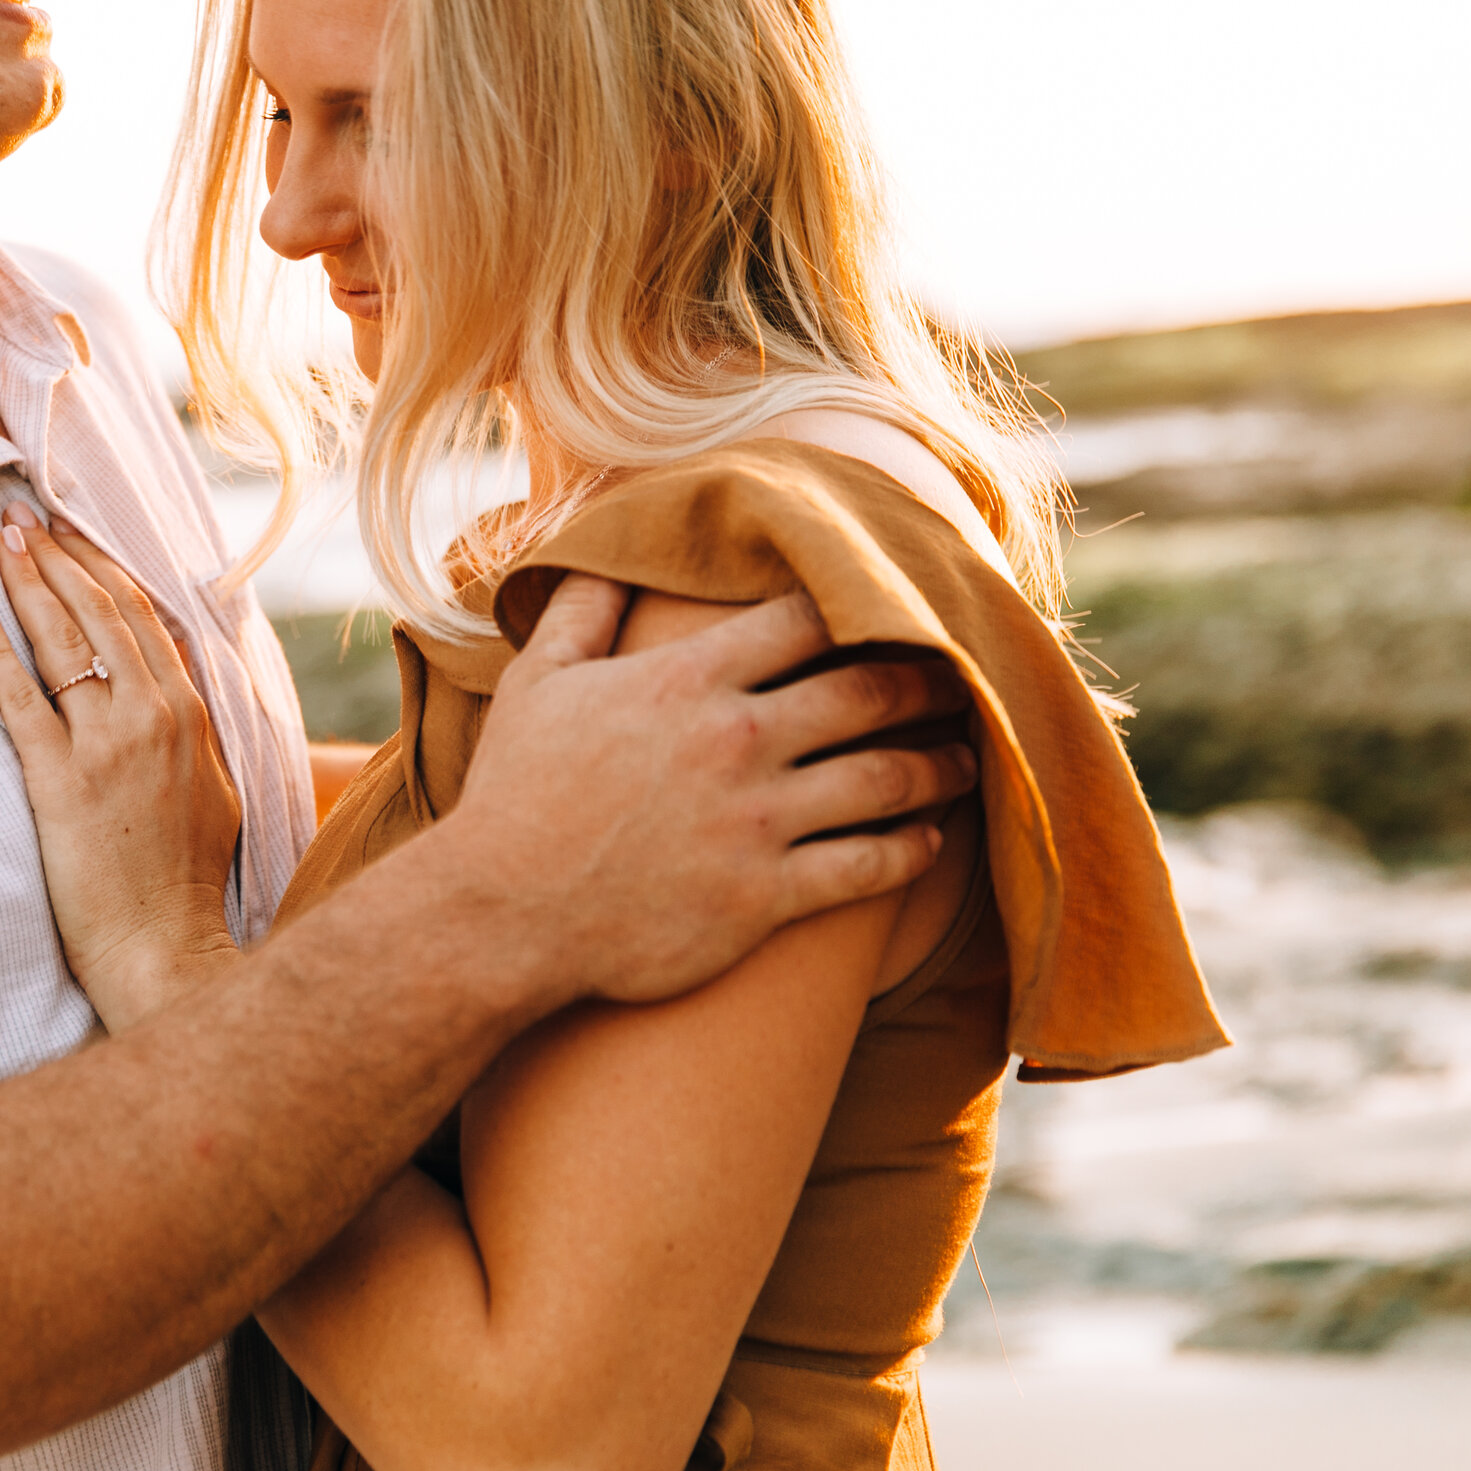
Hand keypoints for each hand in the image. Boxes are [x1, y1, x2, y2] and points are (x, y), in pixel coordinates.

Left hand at [0, 504, 243, 1031]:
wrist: (165, 947)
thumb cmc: (186, 880)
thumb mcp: (216, 790)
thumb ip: (196, 729)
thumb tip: (177, 681)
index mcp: (192, 713)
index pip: (144, 615)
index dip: (103, 565)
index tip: (72, 530)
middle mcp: (154, 715)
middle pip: (102, 610)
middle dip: (59, 555)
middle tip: (21, 515)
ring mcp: (107, 745)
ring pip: (63, 640)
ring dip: (28, 582)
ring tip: (0, 541)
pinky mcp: (60, 780)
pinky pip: (21, 699)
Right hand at [439, 575, 976, 1009]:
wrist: (503, 914)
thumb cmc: (515, 794)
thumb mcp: (538, 684)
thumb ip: (581, 613)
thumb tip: (604, 555)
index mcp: (690, 679)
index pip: (806, 618)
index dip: (857, 605)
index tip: (892, 606)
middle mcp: (738, 741)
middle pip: (869, 691)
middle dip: (925, 681)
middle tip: (960, 679)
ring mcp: (758, 821)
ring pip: (886, 779)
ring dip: (939, 765)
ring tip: (967, 758)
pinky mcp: (767, 897)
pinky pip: (867, 868)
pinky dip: (910, 851)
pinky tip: (928, 840)